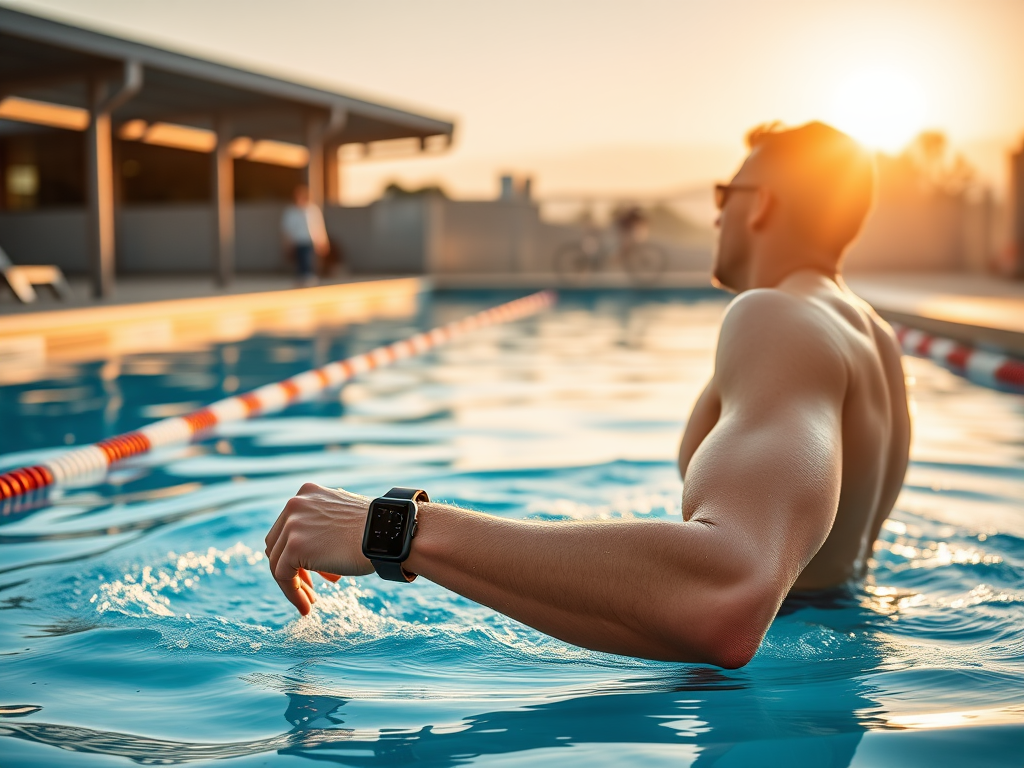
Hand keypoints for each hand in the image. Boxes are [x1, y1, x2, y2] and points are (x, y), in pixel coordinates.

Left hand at [265, 483, 373, 614]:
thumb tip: (308, 552)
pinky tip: (307, 607)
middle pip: (277, 544)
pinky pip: (283, 576)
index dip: (295, 552)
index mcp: (307, 493)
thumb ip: (321, 527)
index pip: (287, 527)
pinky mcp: (294, 546)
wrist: (388, 534)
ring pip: (277, 562)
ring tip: (310, 601)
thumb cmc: (375, 530)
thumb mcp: (341, 518)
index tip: (311, 572)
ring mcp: (292, 524)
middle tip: (310, 588)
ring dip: (294, 585)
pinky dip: (292, 594)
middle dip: (292, 568)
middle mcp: (294, 504)